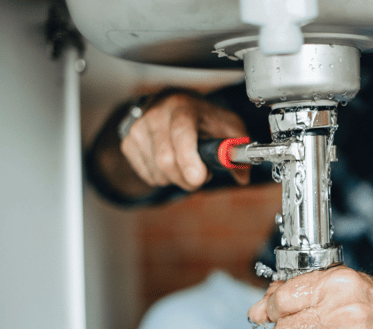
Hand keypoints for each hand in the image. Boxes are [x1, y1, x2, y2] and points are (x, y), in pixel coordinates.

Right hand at [121, 92, 249, 190]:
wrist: (175, 104)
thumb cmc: (204, 117)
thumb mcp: (228, 126)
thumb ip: (238, 150)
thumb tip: (243, 176)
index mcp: (183, 107)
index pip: (181, 133)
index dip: (188, 159)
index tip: (199, 178)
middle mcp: (156, 114)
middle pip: (166, 160)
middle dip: (187, 179)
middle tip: (201, 176)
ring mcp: (139, 128)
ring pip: (157, 172)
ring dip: (177, 179)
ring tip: (187, 165)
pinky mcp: (129, 142)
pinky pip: (148, 175)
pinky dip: (163, 178)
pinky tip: (172, 163)